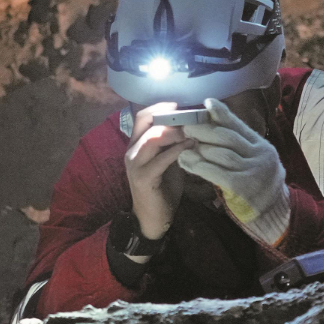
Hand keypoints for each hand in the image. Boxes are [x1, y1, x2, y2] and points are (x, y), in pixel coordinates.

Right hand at [124, 102, 195, 250]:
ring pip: (152, 137)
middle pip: (145, 122)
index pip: (143, 117)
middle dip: (169, 115)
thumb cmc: (162, 189)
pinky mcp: (143, 178)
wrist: (153, 219)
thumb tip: (191, 126)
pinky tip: (191, 146)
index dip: (160, 107)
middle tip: (190, 115)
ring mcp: (135, 164)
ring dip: (174, 131)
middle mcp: (132, 151)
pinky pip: (161, 158)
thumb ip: (173, 144)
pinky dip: (177, 150)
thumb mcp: (168, 161)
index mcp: (136, 145)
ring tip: (192, 130)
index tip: (180, 105)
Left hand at [179, 98, 290, 245]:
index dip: (222, 113)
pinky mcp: (244, 188)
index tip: (206, 103)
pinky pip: (218, 173)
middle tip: (186, 127)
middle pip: (228, 137)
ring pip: (222, 153)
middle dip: (204, 130)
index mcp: (262, 146)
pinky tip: (188, 163)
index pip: (239, 125)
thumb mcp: (254, 161)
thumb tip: (214, 124)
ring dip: (199, 149)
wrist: (274, 215)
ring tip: (183, 147)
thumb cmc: (257, 185)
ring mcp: (253, 171)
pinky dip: (200, 166)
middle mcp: (260, 155)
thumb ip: (239, 146)